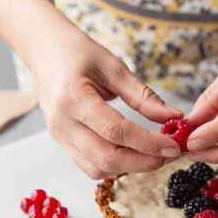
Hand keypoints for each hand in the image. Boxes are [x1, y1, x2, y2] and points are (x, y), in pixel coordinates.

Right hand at [31, 31, 182, 178]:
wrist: (43, 49)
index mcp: (73, 98)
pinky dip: (115, 166)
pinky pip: (90, 165)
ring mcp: (59, 136)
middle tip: (170, 155)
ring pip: (97, 168)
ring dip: (131, 167)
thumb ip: (144, 96)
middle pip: (106, 158)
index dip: (148, 143)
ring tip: (156, 155)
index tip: (173, 146)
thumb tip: (174, 117)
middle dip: (143, 162)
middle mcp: (62, 122)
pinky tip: (135, 154)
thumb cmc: (77, 52)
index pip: (115, 131)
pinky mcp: (62, 143)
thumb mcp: (114, 67)